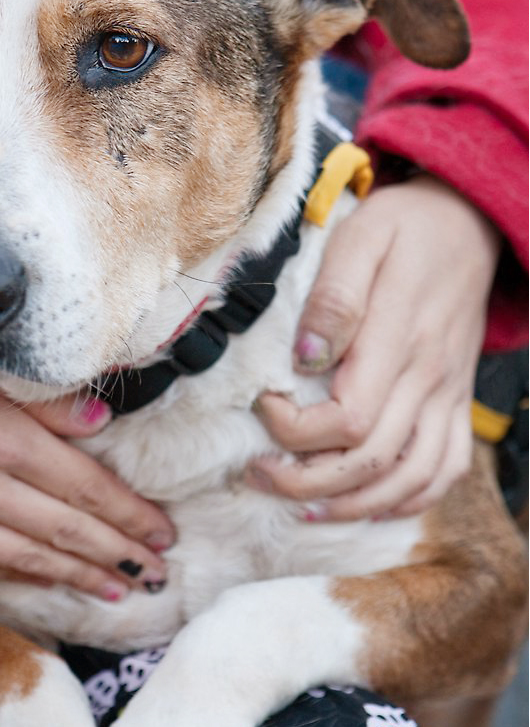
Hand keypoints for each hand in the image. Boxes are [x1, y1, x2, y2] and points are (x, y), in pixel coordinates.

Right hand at [0, 345, 175, 598]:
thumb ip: (38, 398)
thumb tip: (99, 423)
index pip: (84, 486)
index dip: (129, 514)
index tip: (163, 531)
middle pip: (66, 530)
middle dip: (120, 553)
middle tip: (159, 571)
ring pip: (30, 559)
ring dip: (82, 576)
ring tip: (122, 588)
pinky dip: (25, 579)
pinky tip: (54, 583)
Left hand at [250, 175, 499, 519]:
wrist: (470, 222)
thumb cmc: (404, 228)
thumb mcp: (362, 239)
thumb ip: (333, 298)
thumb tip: (303, 356)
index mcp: (398, 342)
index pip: (346, 419)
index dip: (295, 430)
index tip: (262, 405)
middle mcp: (427, 379)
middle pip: (370, 462)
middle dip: (305, 482)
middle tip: (257, 475)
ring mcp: (447, 396)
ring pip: (410, 481)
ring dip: (352, 504)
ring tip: (300, 505)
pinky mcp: (457, 403)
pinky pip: (446, 471)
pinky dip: (407, 500)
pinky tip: (365, 504)